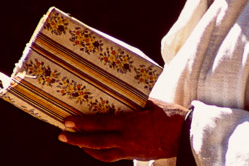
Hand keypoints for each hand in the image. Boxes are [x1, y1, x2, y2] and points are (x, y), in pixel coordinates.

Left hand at [58, 98, 188, 161]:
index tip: (67, 122)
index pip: (100, 124)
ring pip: (102, 153)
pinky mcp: (135, 156)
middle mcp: (127, 140)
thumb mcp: (152, 103)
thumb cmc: (171, 116)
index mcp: (130, 124)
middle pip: (96, 142)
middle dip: (76, 139)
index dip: (82, 124)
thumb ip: (134, 101)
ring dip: (86, 149)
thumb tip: (120, 93)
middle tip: (62, 135)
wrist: (186, 136)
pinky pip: (113, 157)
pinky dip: (101, 153)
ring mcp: (130, 150)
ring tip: (75, 143)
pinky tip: (96, 150)